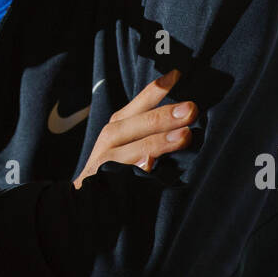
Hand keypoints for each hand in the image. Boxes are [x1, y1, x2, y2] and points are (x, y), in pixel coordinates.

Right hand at [73, 69, 197, 189]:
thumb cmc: (116, 167)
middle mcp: (108, 142)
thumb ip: (150, 130)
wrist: (86, 202)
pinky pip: (118, 180)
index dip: (155, 90)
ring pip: (126, 151)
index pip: (137, 105)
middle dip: (162, 117)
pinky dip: (133, 173)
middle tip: (191, 109)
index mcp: (118, 127)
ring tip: (182, 136)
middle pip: (132, 126)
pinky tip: (149, 167)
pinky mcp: (100, 186)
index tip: (177, 74)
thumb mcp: (130, 143)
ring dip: (155, 143)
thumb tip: (184, 115)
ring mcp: (102, 165)